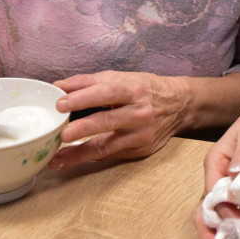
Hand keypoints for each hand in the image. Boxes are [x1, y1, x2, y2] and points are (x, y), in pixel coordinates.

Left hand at [49, 71, 189, 170]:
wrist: (181, 105)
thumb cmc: (147, 90)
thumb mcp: (123, 79)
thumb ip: (89, 82)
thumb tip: (58, 86)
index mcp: (134, 90)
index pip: (107, 93)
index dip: (83, 98)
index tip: (60, 104)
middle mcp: (139, 113)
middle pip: (108, 121)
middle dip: (84, 129)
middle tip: (62, 134)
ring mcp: (142, 134)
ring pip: (108, 146)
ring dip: (81, 153)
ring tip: (58, 159)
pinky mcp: (141, 150)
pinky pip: (112, 154)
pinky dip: (91, 157)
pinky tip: (73, 159)